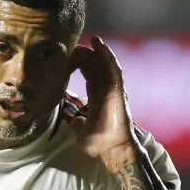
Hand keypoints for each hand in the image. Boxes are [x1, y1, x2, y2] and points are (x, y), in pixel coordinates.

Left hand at [68, 36, 137, 166]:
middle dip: (89, 56)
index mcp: (98, 100)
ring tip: (94, 39)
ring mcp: (113, 92)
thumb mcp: (83, 132)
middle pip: (98, 69)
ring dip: (100, 53)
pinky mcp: (118, 92)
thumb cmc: (100, 145)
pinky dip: (108, 58)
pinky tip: (102, 47)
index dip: (82, 67)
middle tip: (78, 44)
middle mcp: (107, 94)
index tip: (72, 57)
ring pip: (107, 67)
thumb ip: (79, 124)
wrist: (112, 150)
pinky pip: (114, 71)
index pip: (90, 78)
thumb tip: (76, 121)